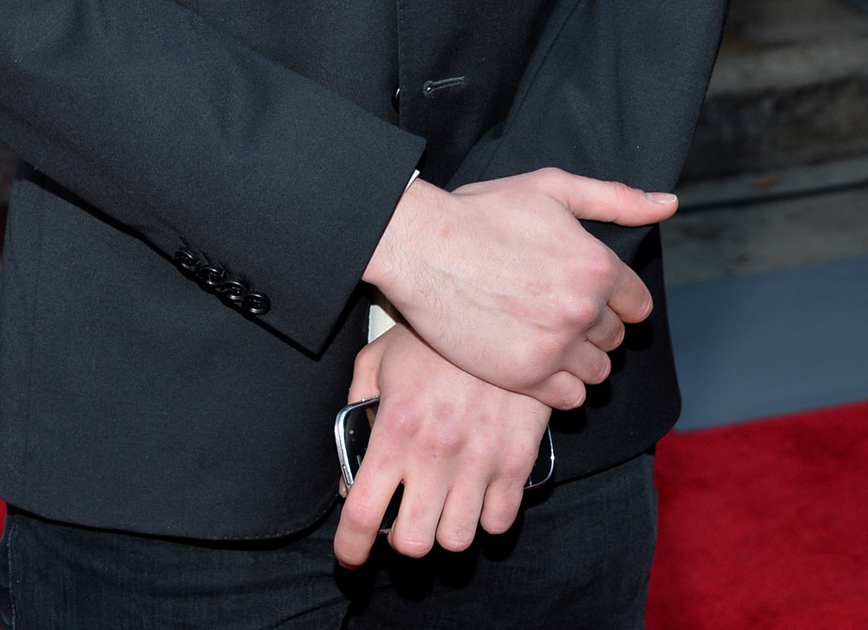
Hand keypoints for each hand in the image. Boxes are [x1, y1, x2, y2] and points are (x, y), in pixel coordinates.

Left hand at [334, 323, 551, 566]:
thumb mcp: (378, 359)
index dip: (350, 547)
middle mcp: (436, 453)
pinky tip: (478, 492)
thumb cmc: (433, 336)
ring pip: (457, 540)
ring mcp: (480, 460)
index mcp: (395, 428)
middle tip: (405, 518)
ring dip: (445, 529)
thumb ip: (355, 410)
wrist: (501, 311)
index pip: (363, 513)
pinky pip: (498, 522)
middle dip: (402, 539)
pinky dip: (486, 517)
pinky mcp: (517, 459)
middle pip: (412, 543)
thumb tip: (349, 472)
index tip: (350, 557)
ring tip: (443, 503)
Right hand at [363, 170, 674, 409]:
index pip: (636, 304)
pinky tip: (532, 357)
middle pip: (615, 338)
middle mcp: (583, 310)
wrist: (422, 247)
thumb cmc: (483, 212)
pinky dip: (558, 384)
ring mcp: (554, 347)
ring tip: (543, 334)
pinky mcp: (525, 377)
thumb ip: (616, 198)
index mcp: (596, 265)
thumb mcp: (552, 188)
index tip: (583, 291)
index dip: (613, 298)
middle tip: (553, 307)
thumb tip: (668, 203)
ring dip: (578, 357)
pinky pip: (570, 398)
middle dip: (593, 325)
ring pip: (597, 371)